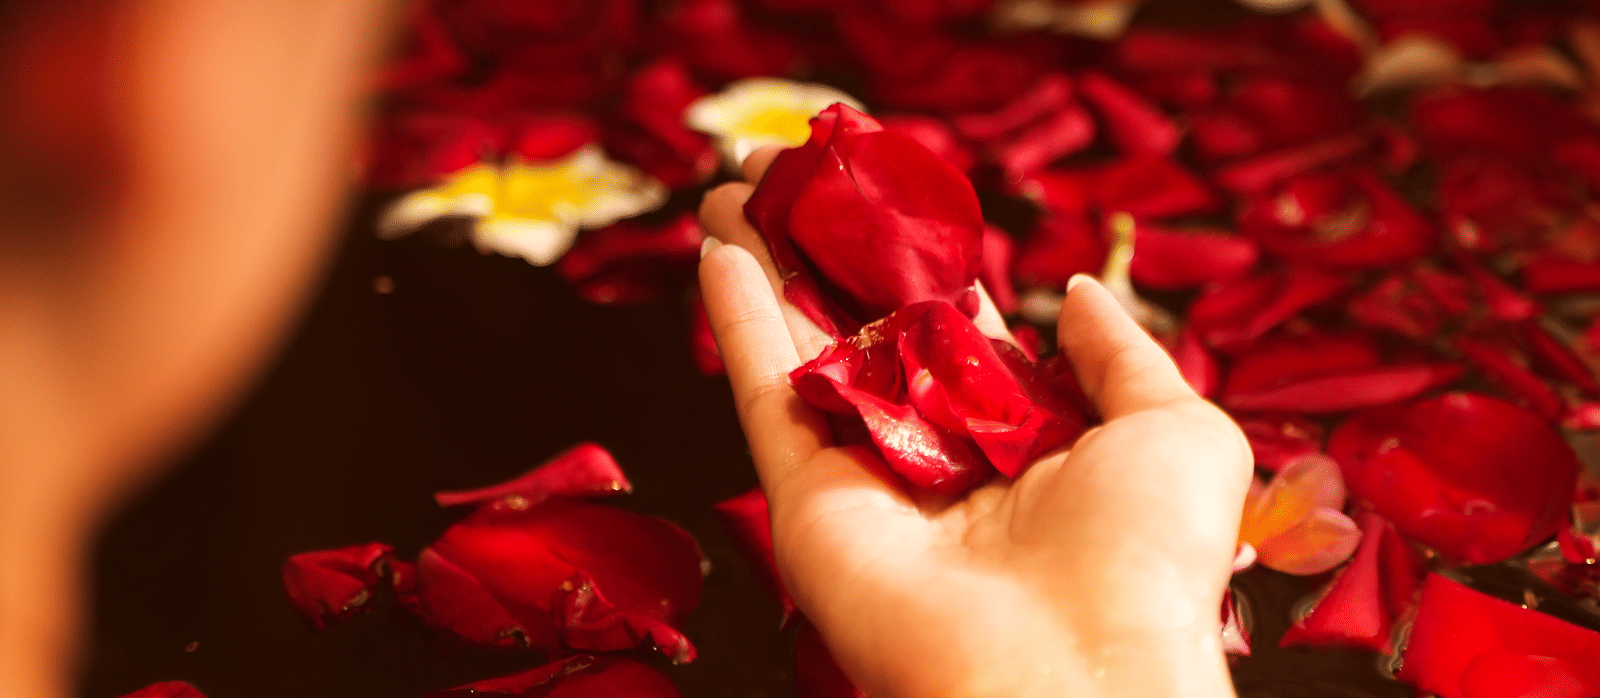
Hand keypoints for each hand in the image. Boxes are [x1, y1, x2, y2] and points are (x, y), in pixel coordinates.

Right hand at [697, 148, 1251, 697]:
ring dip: (766, 264)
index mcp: (1020, 437)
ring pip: (803, 349)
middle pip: (865, 326)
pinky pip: (767, 394)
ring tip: (734, 188)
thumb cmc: (1145, 561)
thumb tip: (1074, 292)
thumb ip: (1123, 354)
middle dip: (826, 249)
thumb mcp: (1177, 430)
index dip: (921, 258)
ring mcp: (866, 473)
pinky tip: (720, 250)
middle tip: (791, 177)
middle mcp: (935, 452)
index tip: (889, 194)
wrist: (1072, 675)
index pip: (954, 328)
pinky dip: (737, 322)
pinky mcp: (807, 498)